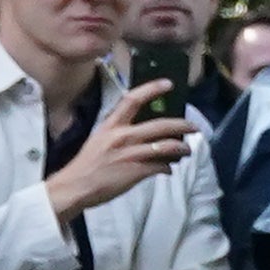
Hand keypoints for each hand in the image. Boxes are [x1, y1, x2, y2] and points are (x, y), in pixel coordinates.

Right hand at [38, 79, 190, 221]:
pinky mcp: (136, 171)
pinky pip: (162, 166)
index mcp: (111, 125)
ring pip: (168, 146)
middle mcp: (122, 136)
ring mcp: (130, 153)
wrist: (75, 186)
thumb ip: (121, 132)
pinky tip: (168, 169)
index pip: (132, 100)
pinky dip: (168, 167)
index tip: (168, 84)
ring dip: (182, 148)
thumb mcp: (100, 140)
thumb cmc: (88, 163)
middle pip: (161, 124)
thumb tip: (146, 132)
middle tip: (194, 126)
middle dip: (183, 124)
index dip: (152, 89)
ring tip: (187, 150)